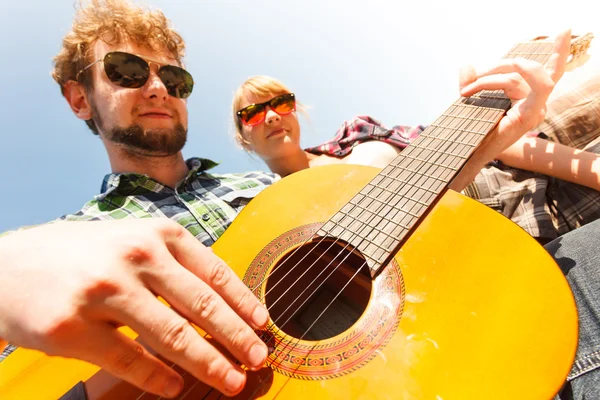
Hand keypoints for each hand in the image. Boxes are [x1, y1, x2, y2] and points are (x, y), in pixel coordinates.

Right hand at [0, 219, 268, 397]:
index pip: (214, 272)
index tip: (262, 325)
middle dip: (236, 337)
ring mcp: (105, 290)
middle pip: (202, 305)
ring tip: (231, 380)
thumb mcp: (131, 241)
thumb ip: (172, 265)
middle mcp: (136, 256)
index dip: (243, 302)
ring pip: (173, 335)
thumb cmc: (79, 255)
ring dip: (209, 363)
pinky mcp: (73, 327)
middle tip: (259, 359)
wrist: (7, 266)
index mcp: (156, 234)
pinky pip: (130, 359)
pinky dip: (160, 378)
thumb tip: (218, 302)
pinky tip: (175, 387)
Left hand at [450, 29, 570, 190]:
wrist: (472, 158)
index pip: (550, 72)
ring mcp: (537, 109)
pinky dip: (493, 81)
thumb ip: (471, 82)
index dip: (560, 52)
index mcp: (531, 101)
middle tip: (472, 78)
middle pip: (528, 68)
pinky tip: (474, 86)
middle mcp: (538, 103)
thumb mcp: (472, 101)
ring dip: (486, 78)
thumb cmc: (476, 132)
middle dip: (499, 65)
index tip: (564, 30)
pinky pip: (517, 85)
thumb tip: (466, 65)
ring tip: (466, 90)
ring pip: (514, 77)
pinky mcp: (529, 114)